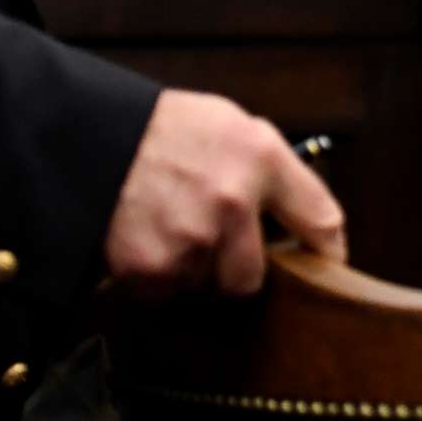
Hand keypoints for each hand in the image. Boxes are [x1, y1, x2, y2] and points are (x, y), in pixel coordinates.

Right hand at [105, 89, 346, 294]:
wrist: (93, 135)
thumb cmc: (170, 129)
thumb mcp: (236, 127)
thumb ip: (274, 173)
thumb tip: (303, 221)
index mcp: (261, 159)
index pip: (321, 221)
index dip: (328, 253)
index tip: (325, 266)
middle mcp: (232, 203)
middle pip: (252, 279)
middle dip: (233, 270)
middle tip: (211, 244)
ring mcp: (190, 239)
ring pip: (205, 288)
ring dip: (192, 272)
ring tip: (171, 231)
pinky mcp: (149, 267)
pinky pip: (165, 293)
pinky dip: (157, 278)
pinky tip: (147, 241)